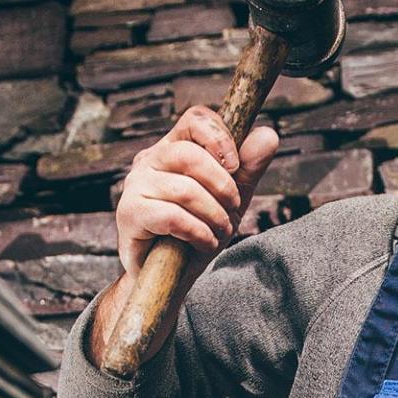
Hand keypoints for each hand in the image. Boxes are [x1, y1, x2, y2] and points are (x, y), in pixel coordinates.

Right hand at [115, 106, 278, 282]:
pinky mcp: (130, 214)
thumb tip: (268, 134)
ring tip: (220, 232)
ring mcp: (135, 186)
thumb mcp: (231, 200)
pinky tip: (204, 243)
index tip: (236, 166)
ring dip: (214, 216)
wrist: (169, 277)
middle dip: (222, 186)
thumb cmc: (197, 233)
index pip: (195, 119)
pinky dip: (198, 233)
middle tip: (232, 209)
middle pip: (190, 154)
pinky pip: (172, 217)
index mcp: (173, 148)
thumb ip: (249, 169)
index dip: (220, 137)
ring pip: (185, 190)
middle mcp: (149, 161)